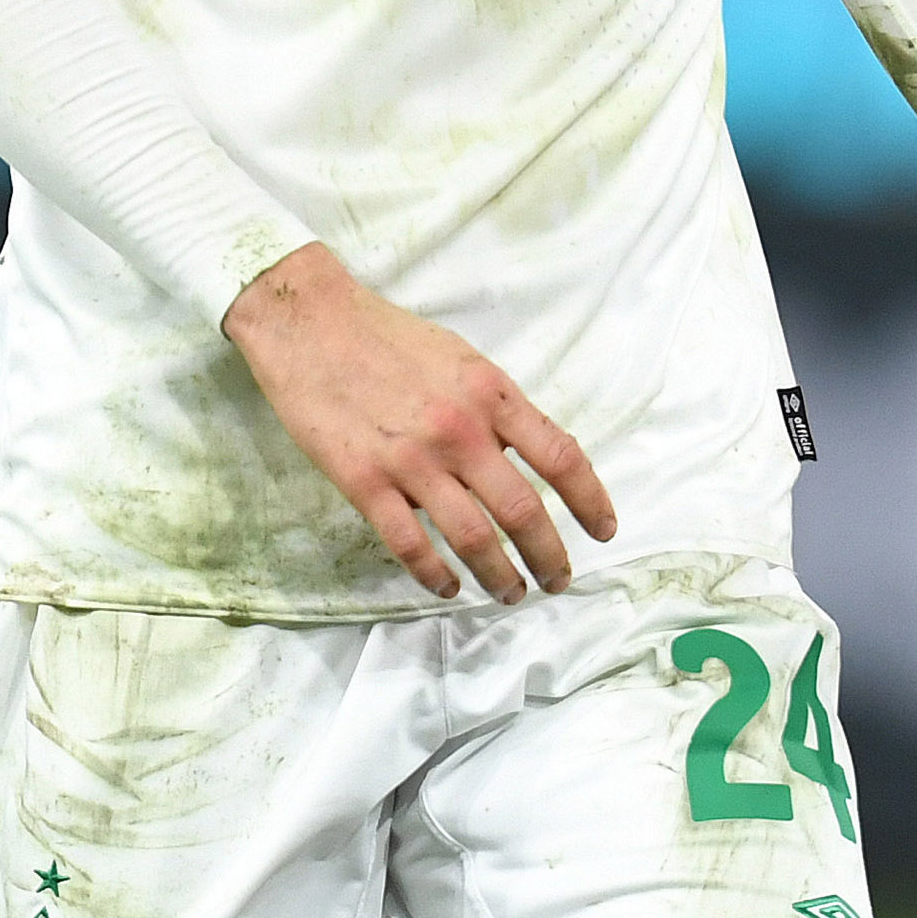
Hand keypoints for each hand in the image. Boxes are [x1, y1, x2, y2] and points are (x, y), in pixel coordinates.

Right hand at [222, 241, 617, 604]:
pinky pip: (409, 544)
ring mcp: (412, 461)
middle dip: (549, 554)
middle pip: (523, 509)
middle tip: (560, 580)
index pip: (560, 456)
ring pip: (473, 538)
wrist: (312, 324)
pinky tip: (447, 588)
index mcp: (491, 394)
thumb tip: (534, 453)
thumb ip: (498, 407)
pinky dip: (434, 575)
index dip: (590, 500)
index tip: (604, 530)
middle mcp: (461, 431)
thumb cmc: (391, 337)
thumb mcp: (463, 359)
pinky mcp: (364, 483)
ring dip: (500, 576)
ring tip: (512, 594)